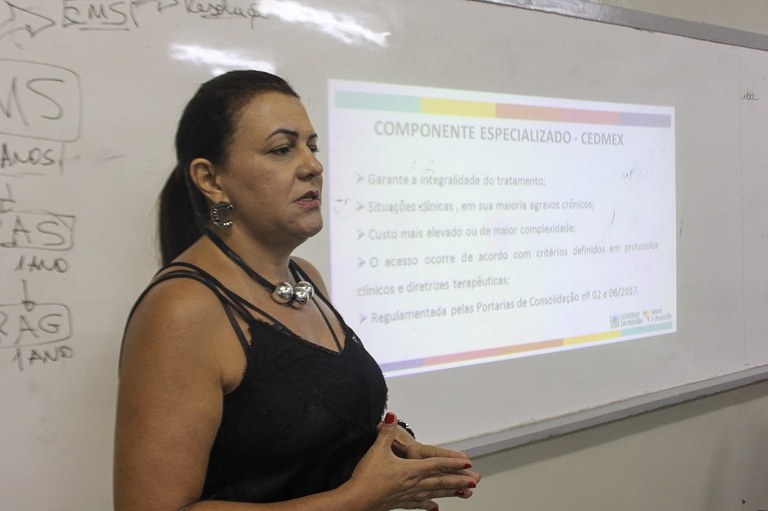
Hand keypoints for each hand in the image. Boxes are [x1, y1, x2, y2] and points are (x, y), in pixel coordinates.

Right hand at [347, 412, 479, 510]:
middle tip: (475, 481)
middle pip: (441, 481)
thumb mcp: (376, 450)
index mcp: (410, 470)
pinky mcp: (400, 503)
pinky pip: (419, 504)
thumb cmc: (366, 478)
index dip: (453, 463)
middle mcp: (413, 484)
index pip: (436, 465)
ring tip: (465, 494)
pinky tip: (435, 509)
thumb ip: (386, 432)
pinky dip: (428, 505)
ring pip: (434, 493)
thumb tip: (391, 415)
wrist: (356, 501)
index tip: (468, 463)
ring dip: (451, 493)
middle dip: (459, 480)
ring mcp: (408, 495)